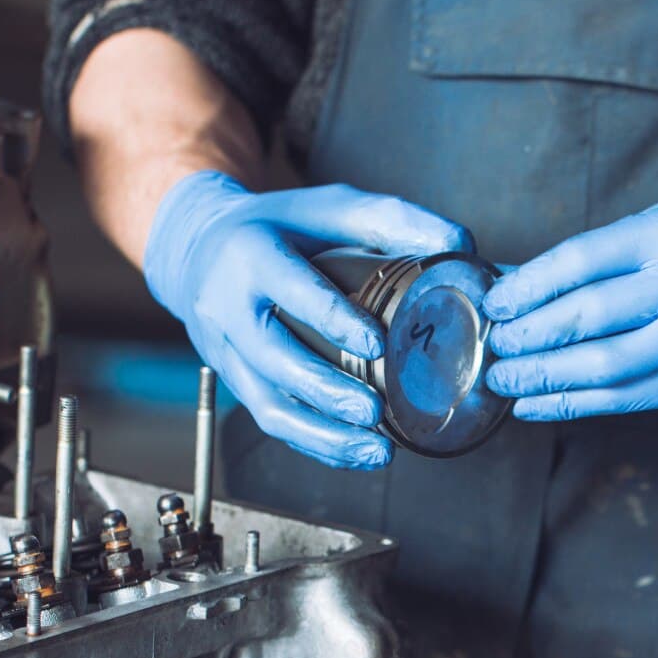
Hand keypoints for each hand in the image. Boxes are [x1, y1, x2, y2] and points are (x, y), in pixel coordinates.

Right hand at [144, 171, 472, 467]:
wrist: (198, 247)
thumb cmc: (279, 225)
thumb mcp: (328, 205)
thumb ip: (390, 219)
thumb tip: (459, 244)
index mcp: (251, 254)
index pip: (291, 290)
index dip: (332, 318)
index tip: (375, 345)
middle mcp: (227, 306)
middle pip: (273, 358)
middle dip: (324, 391)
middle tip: (374, 412)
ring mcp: (224, 351)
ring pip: (267, 404)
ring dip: (321, 436)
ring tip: (376, 452)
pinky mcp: (233, 380)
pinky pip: (270, 419)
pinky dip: (315, 443)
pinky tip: (355, 452)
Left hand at [481, 202, 657, 419]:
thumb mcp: (653, 233)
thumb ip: (588, 260)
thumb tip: (506, 288)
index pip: (585, 261)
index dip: (530, 286)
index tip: (495, 305)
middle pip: (593, 316)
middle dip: (532, 335)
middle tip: (497, 345)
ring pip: (605, 368)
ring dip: (544, 377)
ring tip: (505, 379)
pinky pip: (623, 401)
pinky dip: (571, 403)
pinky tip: (534, 403)